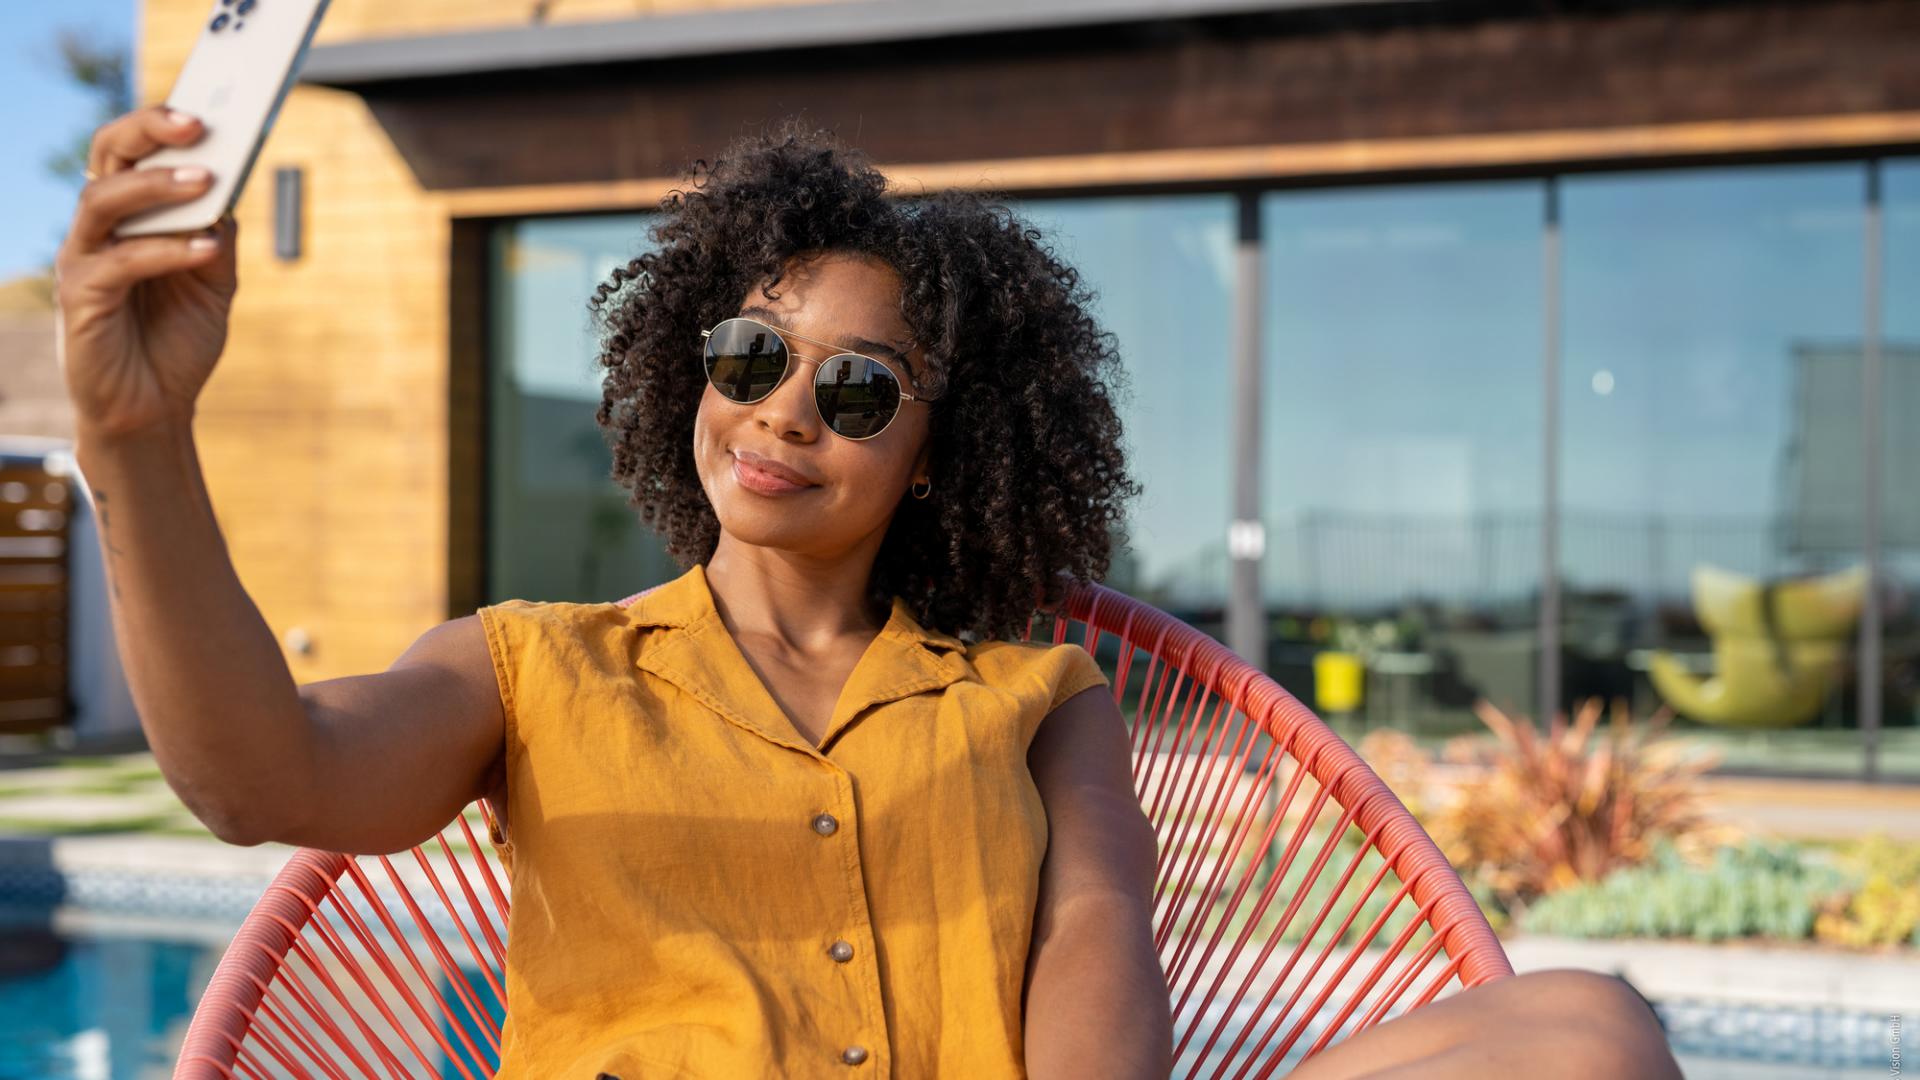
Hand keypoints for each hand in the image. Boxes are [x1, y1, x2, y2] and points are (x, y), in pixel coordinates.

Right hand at [55, 105, 237, 438]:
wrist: (153, 411)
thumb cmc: (177, 342)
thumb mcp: (213, 282)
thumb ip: (217, 236)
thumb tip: (232, 189)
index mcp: (128, 217)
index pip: (132, 151)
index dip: (161, 123)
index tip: (209, 105)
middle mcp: (98, 229)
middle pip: (107, 157)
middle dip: (148, 130)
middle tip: (198, 122)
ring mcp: (83, 260)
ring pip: (104, 200)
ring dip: (156, 185)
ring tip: (205, 179)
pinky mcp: (81, 298)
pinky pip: (119, 261)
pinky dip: (165, 250)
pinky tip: (205, 248)